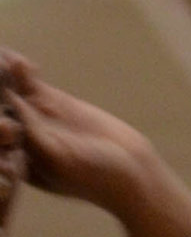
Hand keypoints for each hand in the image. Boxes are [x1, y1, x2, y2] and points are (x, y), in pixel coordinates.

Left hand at [0, 53, 153, 215]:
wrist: (131, 169)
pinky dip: (22, 71)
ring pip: (11, 92)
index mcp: (14, 160)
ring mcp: (34, 118)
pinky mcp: (52, 103)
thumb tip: (12, 99)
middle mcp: (19, 138)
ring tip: (2, 60)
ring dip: (4, 77)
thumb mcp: (60, 158)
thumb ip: (34, 132)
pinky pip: (30, 84)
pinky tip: (18, 60)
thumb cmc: (95, 176)